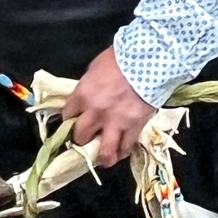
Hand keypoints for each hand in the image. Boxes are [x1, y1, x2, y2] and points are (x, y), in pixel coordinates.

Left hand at [59, 47, 157, 165]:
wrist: (150, 58)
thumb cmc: (122, 58)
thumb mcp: (95, 68)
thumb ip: (88, 86)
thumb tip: (86, 97)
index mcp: (83, 94)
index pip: (67, 114)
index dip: (70, 119)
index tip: (73, 120)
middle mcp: (96, 112)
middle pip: (80, 136)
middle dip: (81, 138)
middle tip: (86, 138)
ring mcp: (116, 122)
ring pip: (103, 151)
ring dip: (101, 157)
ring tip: (103, 159)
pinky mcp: (134, 127)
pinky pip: (126, 147)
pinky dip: (122, 151)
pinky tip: (121, 151)